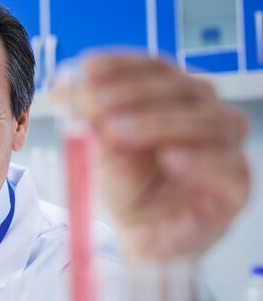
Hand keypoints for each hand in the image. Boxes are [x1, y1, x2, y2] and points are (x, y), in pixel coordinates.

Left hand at [77, 55, 249, 263]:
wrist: (140, 236)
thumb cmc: (126, 189)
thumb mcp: (97, 151)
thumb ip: (87, 120)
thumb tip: (66, 87)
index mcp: (173, 99)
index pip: (156, 68)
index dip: (122, 65)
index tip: (86, 69)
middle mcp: (204, 115)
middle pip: (183, 88)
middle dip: (133, 92)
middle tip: (95, 103)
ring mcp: (224, 148)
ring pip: (209, 120)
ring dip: (159, 122)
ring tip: (117, 133)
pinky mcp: (234, 185)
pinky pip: (229, 165)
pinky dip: (200, 159)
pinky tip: (171, 159)